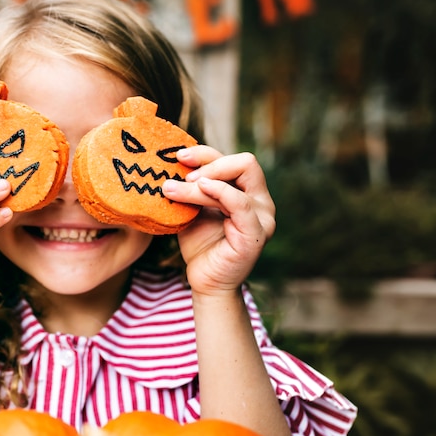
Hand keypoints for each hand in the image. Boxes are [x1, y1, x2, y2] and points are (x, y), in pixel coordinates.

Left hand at [162, 146, 275, 294]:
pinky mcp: (256, 233)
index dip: (206, 154)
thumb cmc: (200, 245)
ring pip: (236, 180)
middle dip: (210, 161)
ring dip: (201, 181)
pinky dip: (220, 191)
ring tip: (173, 189)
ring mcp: (263, 217)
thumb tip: (175, 160)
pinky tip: (200, 188)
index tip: (179, 157)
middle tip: (181, 172)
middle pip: (245, 162)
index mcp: (249, 193)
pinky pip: (241, 204)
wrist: (205, 282)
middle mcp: (262, 202)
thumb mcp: (194, 208)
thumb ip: (193, 186)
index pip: (234, 160)